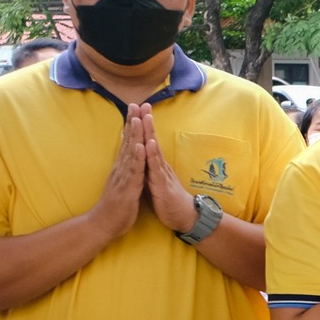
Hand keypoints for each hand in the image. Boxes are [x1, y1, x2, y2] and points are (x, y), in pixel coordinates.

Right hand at [87, 106, 147, 242]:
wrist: (103, 224)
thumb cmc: (115, 205)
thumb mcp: (123, 183)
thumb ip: (125, 170)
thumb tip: (128, 158)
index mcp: (122, 167)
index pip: (128, 141)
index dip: (132, 125)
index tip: (135, 108)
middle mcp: (121, 168)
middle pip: (128, 141)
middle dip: (132, 122)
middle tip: (135, 103)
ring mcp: (123, 176)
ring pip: (131, 152)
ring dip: (135, 135)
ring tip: (138, 117)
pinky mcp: (127, 187)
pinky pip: (134, 171)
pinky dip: (137, 157)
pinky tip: (141, 145)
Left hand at [137, 106, 200, 234]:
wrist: (183, 216)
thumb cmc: (167, 200)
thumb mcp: (154, 181)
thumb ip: (148, 168)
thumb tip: (140, 157)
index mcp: (155, 164)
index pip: (147, 141)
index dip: (141, 126)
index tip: (135, 109)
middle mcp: (159, 165)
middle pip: (151, 139)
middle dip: (145, 122)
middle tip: (142, 103)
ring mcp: (162, 173)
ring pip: (153, 149)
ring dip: (149, 133)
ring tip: (145, 117)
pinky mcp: (162, 184)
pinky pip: (155, 168)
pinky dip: (152, 155)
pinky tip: (150, 144)